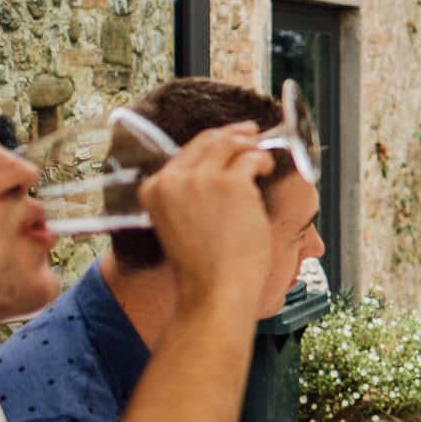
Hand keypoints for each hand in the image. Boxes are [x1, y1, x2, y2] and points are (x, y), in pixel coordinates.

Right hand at [139, 123, 273, 312]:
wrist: (214, 289)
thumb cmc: (203, 267)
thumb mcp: (179, 225)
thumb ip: (186, 199)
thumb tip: (212, 175)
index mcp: (154, 190)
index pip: (184, 152)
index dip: (209, 142)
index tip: (226, 137)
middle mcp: (173, 179)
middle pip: (207, 141)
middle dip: (231, 134)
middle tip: (250, 133)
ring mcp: (202, 179)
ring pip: (230, 144)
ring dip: (250, 145)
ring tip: (262, 155)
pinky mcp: (231, 183)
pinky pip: (252, 158)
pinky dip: (262, 160)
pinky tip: (266, 169)